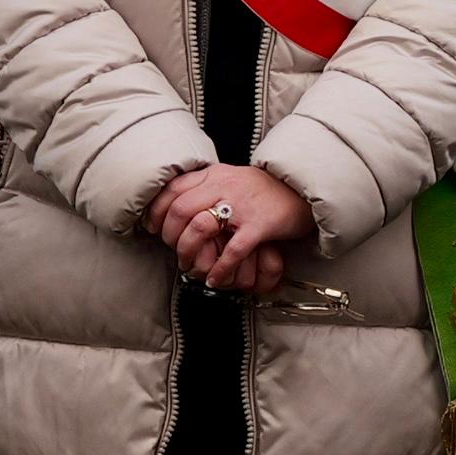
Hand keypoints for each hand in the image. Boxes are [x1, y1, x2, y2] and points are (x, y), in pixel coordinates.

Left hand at [150, 164, 314, 294]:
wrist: (303, 189)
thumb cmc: (264, 189)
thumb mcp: (230, 178)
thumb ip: (206, 186)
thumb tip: (175, 204)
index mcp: (214, 174)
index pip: (173, 189)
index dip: (157, 211)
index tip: (152, 228)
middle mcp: (224, 185)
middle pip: (180, 210)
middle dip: (170, 236)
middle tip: (173, 251)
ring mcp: (242, 205)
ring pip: (200, 227)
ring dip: (190, 252)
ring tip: (191, 267)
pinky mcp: (260, 224)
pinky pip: (233, 250)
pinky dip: (221, 268)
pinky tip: (216, 279)